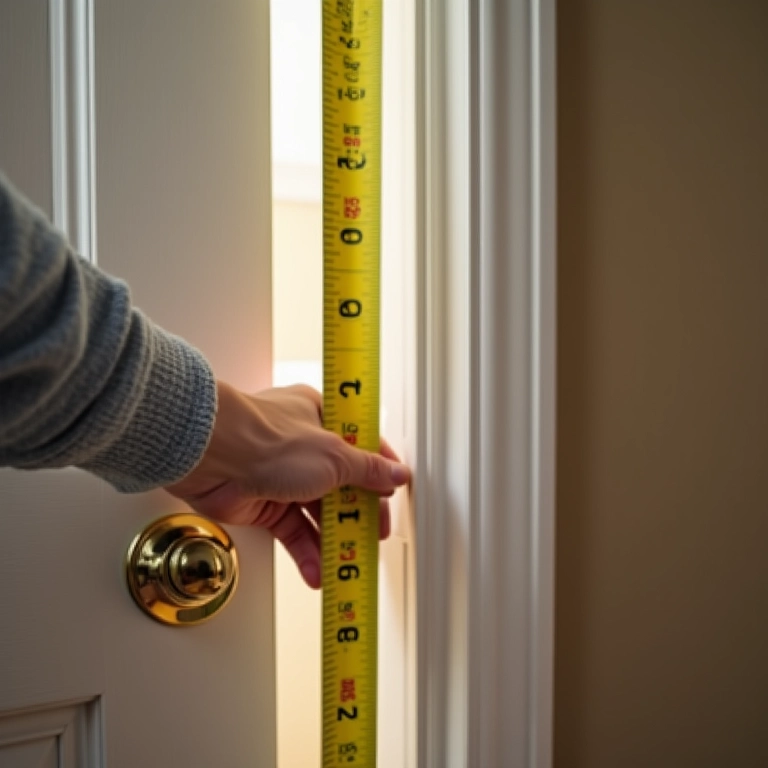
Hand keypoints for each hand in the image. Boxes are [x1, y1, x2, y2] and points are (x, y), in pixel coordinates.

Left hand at [165, 381, 410, 588]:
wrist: (210, 457)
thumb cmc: (264, 439)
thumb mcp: (333, 455)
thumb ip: (367, 470)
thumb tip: (395, 475)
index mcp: (322, 418)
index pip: (361, 446)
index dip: (379, 471)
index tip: (392, 493)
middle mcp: (303, 445)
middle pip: (341, 484)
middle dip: (357, 513)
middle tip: (372, 535)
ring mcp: (283, 475)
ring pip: (316, 512)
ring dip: (331, 539)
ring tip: (348, 562)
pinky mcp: (264, 503)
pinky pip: (291, 532)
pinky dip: (305, 552)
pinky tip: (317, 571)